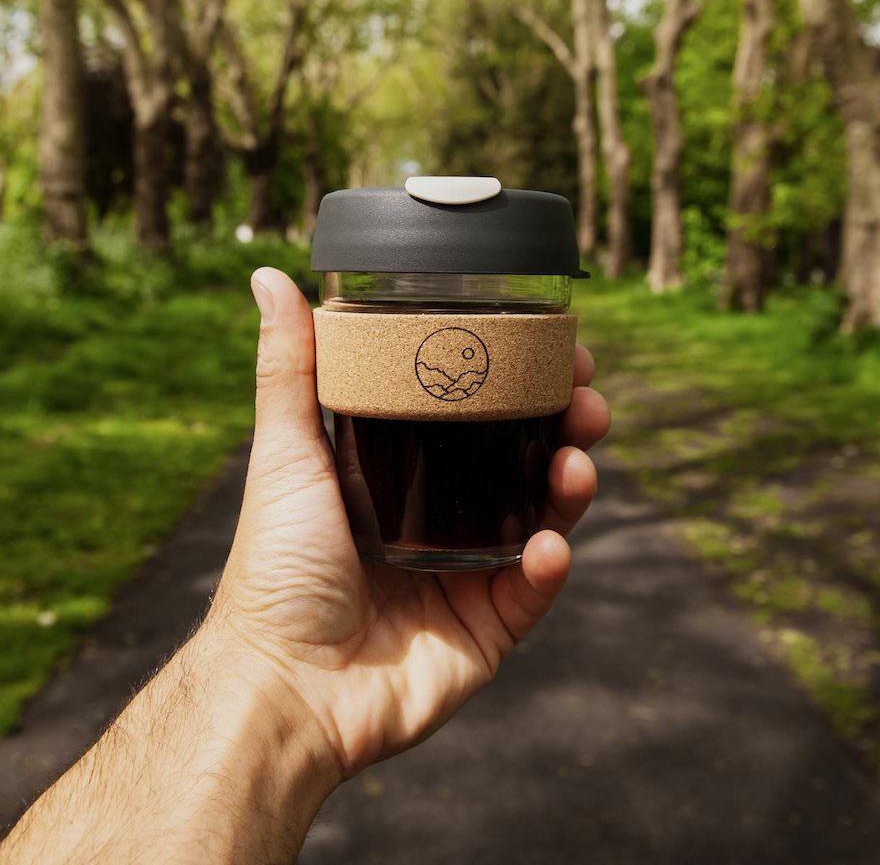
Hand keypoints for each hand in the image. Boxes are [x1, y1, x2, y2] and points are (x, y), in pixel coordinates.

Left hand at [209, 267, 609, 780]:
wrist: (280, 682)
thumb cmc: (275, 567)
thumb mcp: (286, 452)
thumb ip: (289, 368)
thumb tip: (269, 276)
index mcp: (407, 475)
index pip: (481, 416)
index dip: (524, 381)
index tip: (557, 346)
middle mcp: (444, 518)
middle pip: (526, 461)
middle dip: (568, 425)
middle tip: (586, 399)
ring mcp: (470, 574)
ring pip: (544, 517)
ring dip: (573, 484)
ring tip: (576, 459)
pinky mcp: (487, 631)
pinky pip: (532, 592)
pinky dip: (549, 566)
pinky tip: (551, 544)